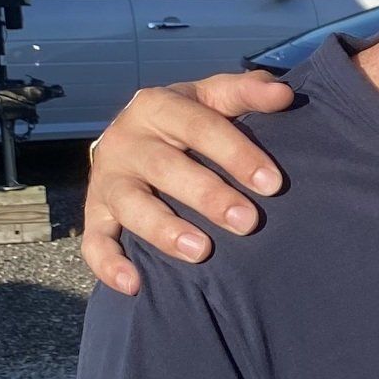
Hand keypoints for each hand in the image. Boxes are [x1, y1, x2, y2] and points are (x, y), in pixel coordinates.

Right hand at [82, 74, 296, 294]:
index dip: (237, 153)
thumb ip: (246, 93)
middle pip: (166, 168)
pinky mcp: (95, 213)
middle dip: (208, 196)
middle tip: (247, 222)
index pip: (200, 126)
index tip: (273, 183)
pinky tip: (134, 285)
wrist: (134, 137)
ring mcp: (107, 179)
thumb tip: (283, 94)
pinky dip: (109, 264)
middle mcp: (126, 140)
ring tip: (200, 251)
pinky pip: (94, 242)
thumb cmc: (188, 120)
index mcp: (157, 105)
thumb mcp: (213, 98)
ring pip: (131, 205)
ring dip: (164, 230)